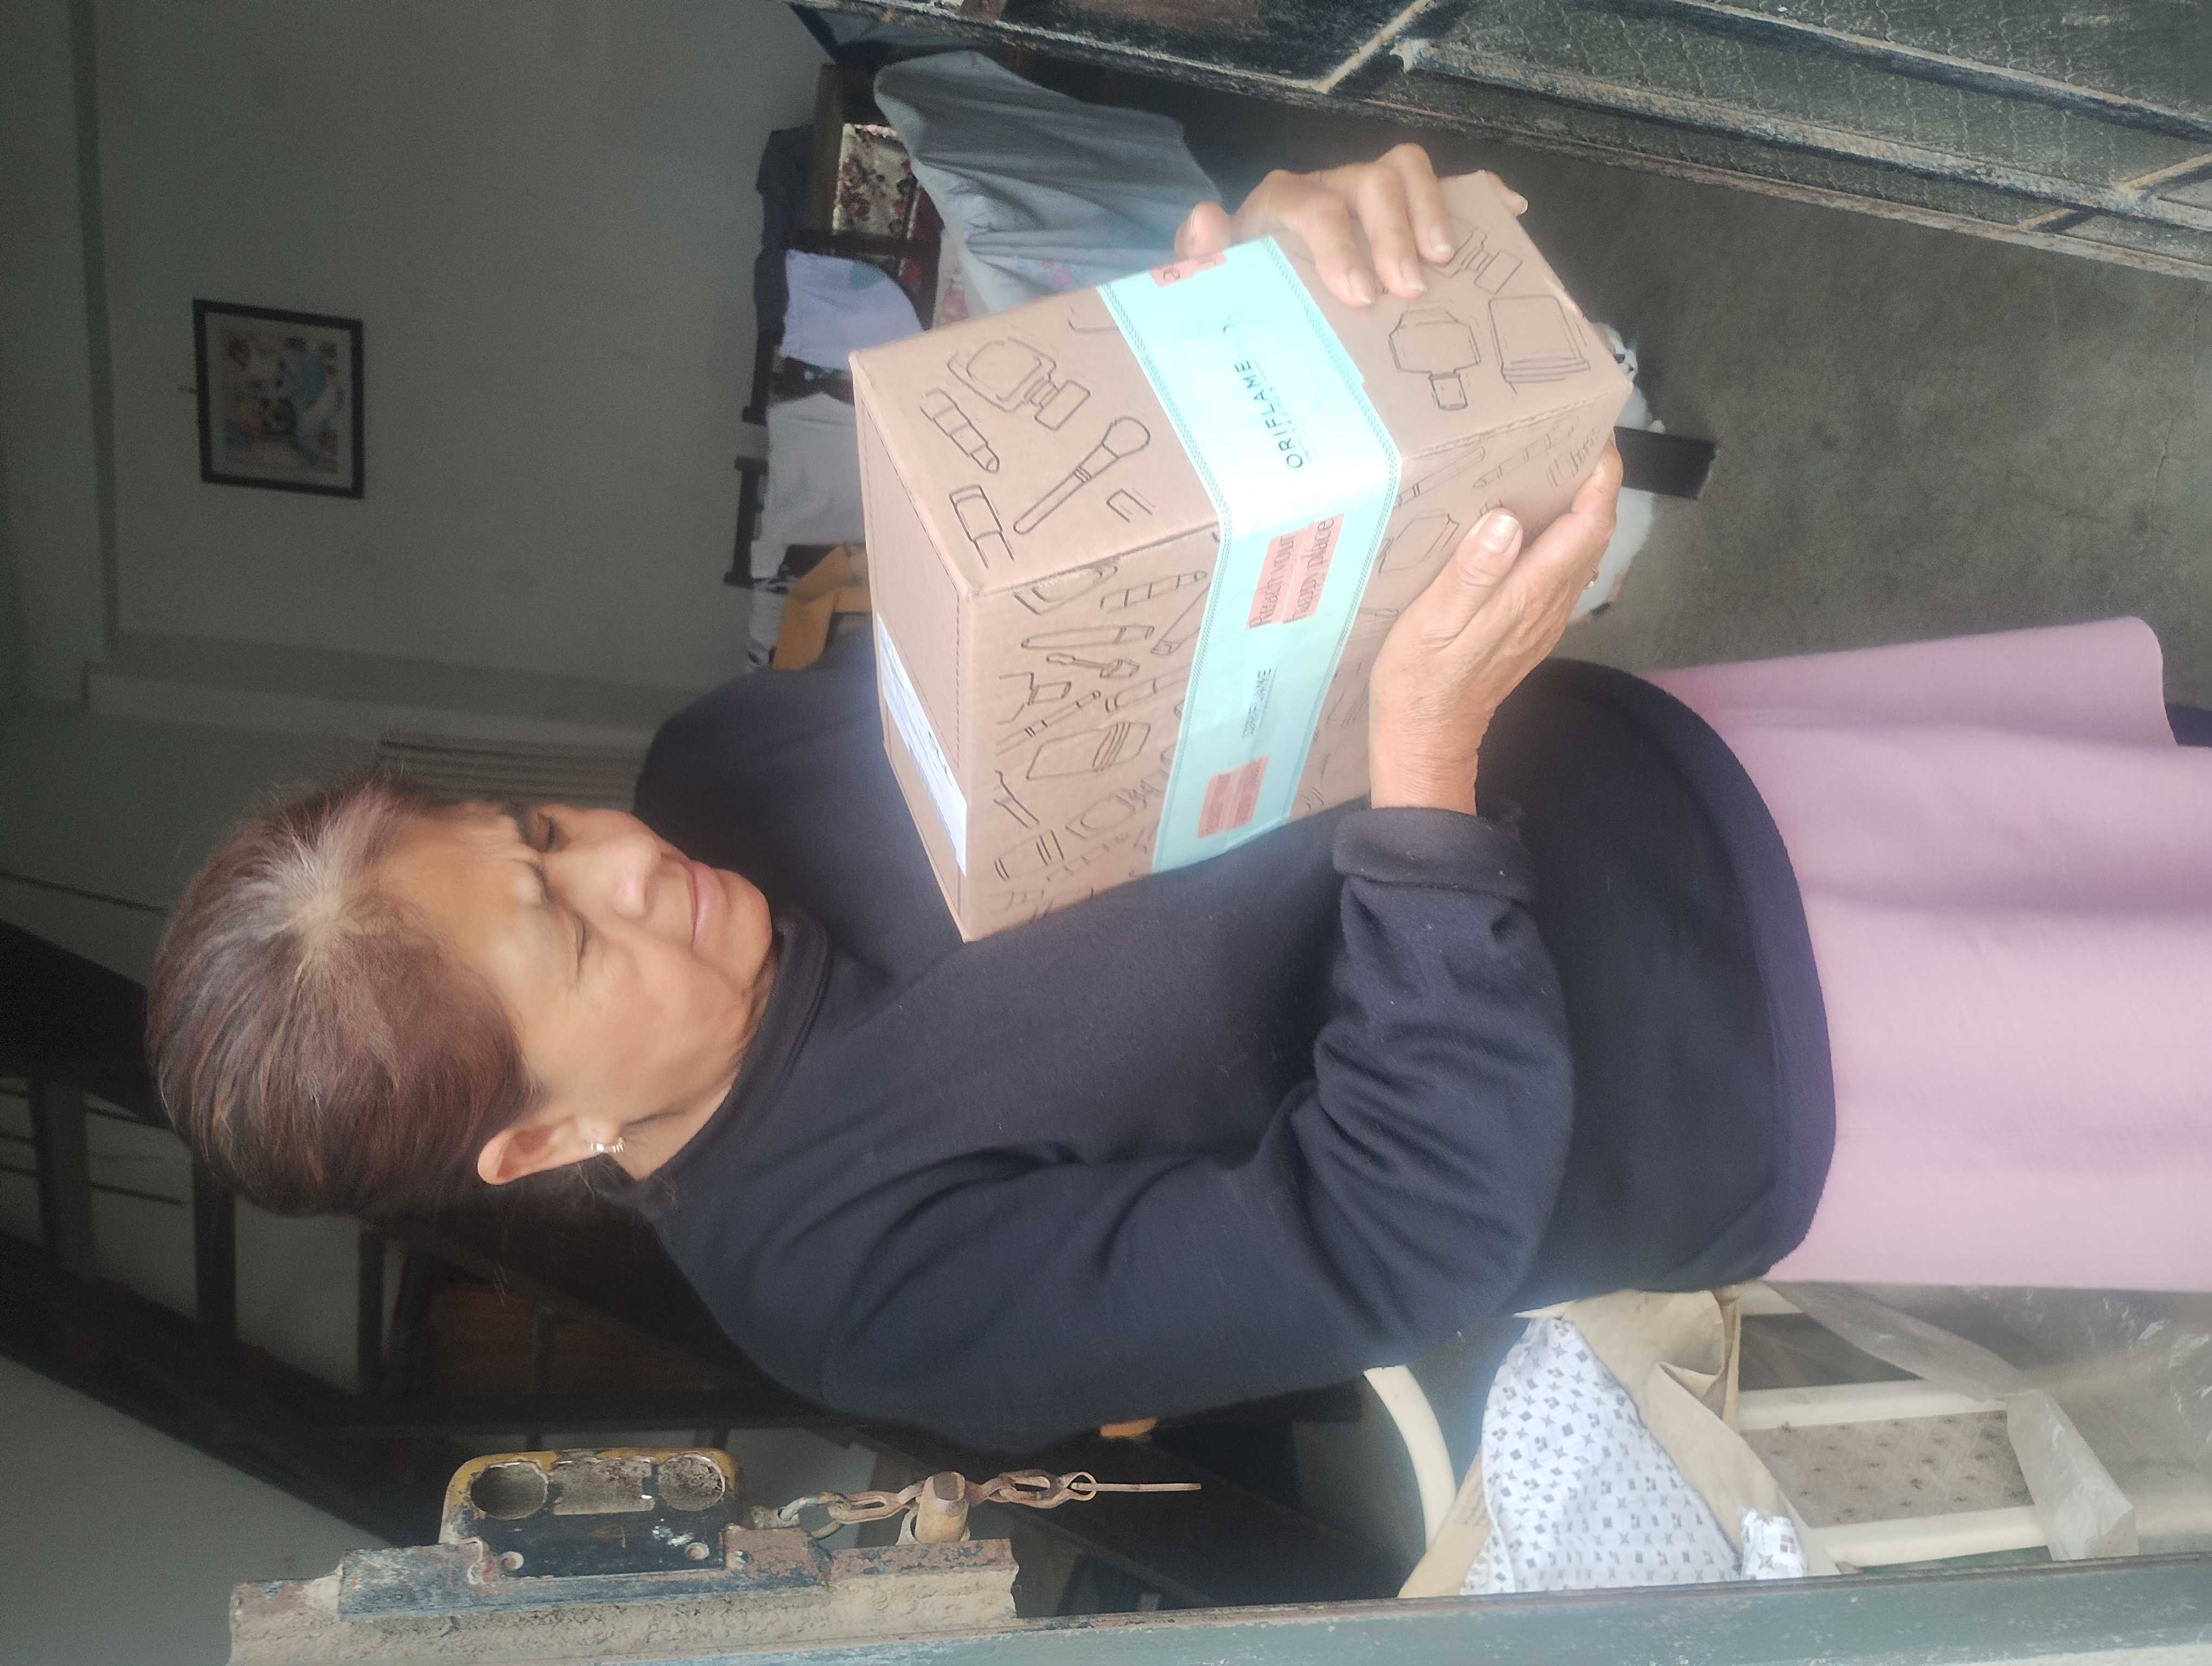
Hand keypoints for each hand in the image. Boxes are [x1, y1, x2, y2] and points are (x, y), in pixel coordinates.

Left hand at [1173, 143, 1527, 308]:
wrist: (1264, 287)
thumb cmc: (1248, 288)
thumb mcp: (1218, 281)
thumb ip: (1203, 257)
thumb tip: (1205, 218)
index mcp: (1284, 204)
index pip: (1311, 203)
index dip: (1337, 243)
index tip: (1359, 294)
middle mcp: (1332, 186)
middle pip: (1369, 180)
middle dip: (1393, 231)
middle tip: (1409, 290)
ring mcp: (1372, 194)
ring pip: (1406, 169)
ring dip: (1432, 210)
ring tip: (1447, 261)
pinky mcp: (1407, 208)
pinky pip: (1449, 184)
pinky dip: (1480, 195)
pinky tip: (1507, 214)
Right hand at [1367, 444, 1624, 815]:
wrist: (1426, 739)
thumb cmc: (1421, 681)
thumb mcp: (1433, 622)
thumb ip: (1472, 572)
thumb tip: (1505, 519)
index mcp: (1529, 594)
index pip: (1587, 523)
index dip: (1601, 475)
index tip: (1596, 434)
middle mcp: (1549, 604)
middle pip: (1592, 532)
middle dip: (1593, 482)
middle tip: (1571, 436)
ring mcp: (1544, 619)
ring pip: (1580, 551)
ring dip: (1578, 508)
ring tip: (1552, 468)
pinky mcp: (1530, 628)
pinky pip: (1560, 571)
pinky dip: (1559, 537)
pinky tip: (1531, 525)